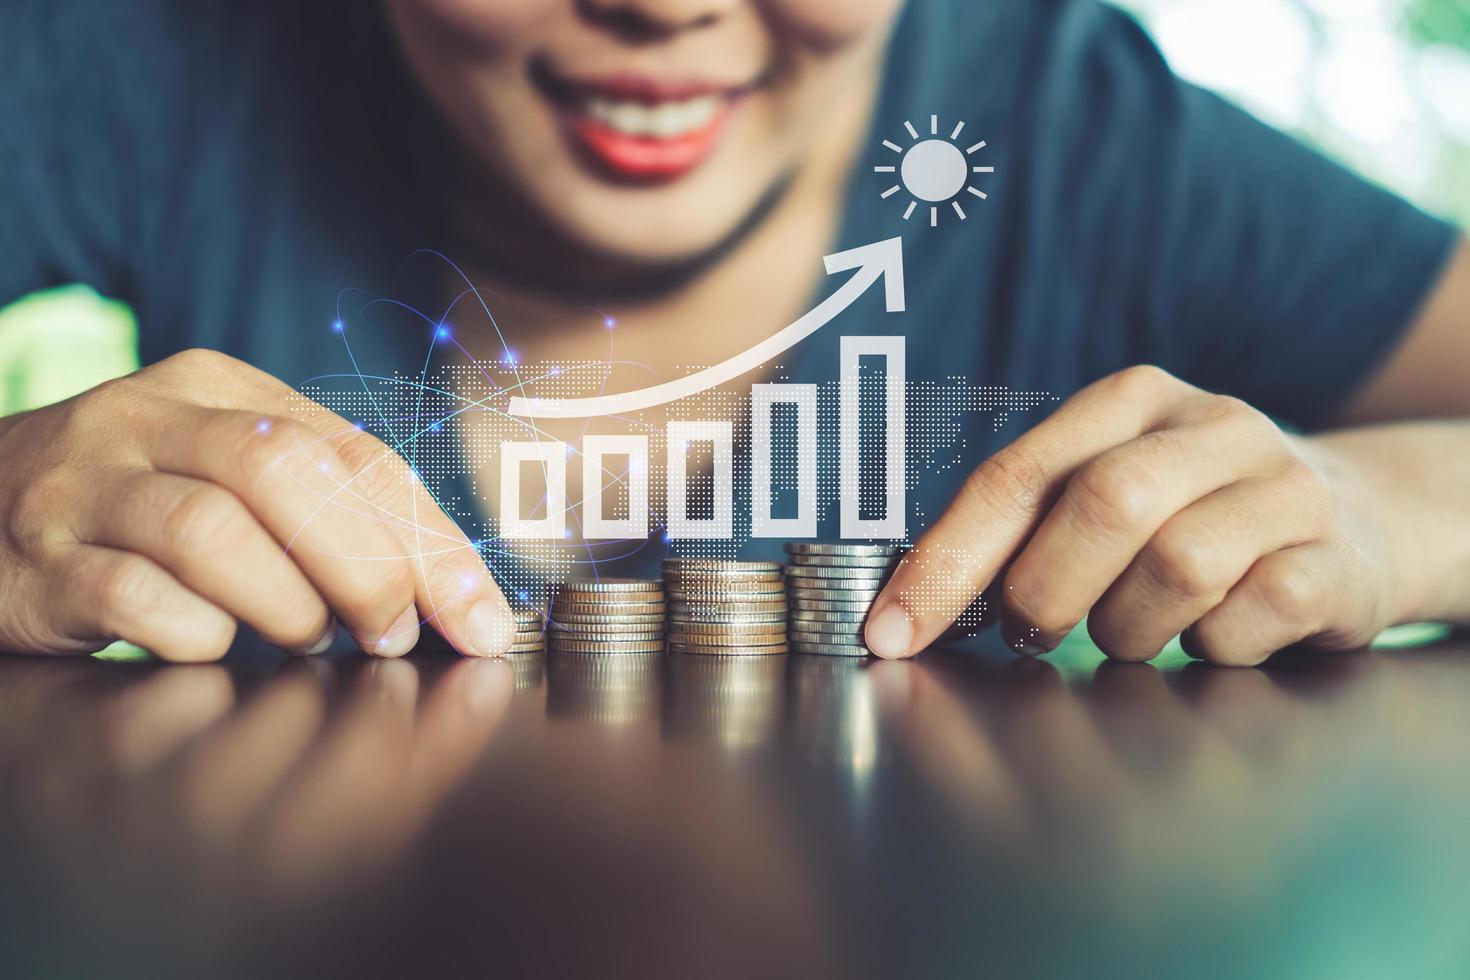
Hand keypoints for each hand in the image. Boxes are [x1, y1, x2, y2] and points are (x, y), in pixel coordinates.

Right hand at [0, 348, 515, 660]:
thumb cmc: (137, 500)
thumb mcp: (227, 468)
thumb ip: (326, 502)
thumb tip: (443, 589)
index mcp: (220, 388)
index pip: (355, 453)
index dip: (432, 542)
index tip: (481, 619)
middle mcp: (149, 420)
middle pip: (287, 475)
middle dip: (365, 568)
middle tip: (388, 634)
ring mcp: (85, 487)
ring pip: (213, 533)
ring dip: (285, 604)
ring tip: (300, 637)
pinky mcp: (39, 562)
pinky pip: (136, 600)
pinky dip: (195, 634)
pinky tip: (208, 641)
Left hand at [864, 365, 1400, 664]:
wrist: (1363, 520)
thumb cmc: (1191, 514)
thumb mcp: (1109, 489)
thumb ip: (1023, 526)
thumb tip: (909, 604)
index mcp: (1130, 401)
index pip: (1016, 476)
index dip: (946, 561)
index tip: (892, 632)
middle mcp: (1212, 426)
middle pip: (1103, 505)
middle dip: (1044, 593)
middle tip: (1033, 634)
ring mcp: (1286, 486)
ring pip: (1180, 564)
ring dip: (1131, 630)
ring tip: (1134, 633)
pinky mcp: (1338, 556)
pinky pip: (1254, 615)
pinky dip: (1216, 646)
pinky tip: (1215, 635)